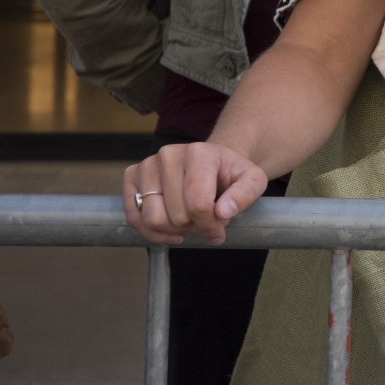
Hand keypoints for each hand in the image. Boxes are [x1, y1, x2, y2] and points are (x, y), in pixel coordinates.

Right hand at [122, 142, 268, 244]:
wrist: (211, 162)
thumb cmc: (230, 174)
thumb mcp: (252, 180)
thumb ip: (245, 195)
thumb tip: (223, 212)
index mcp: (200, 152)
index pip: (199, 205)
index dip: (210, 226)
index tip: (220, 229)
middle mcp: (169, 154)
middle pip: (176, 215)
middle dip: (194, 227)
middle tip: (205, 221)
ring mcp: (147, 164)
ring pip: (152, 219)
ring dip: (173, 231)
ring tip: (189, 223)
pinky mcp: (132, 176)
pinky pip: (134, 218)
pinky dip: (152, 233)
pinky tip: (171, 230)